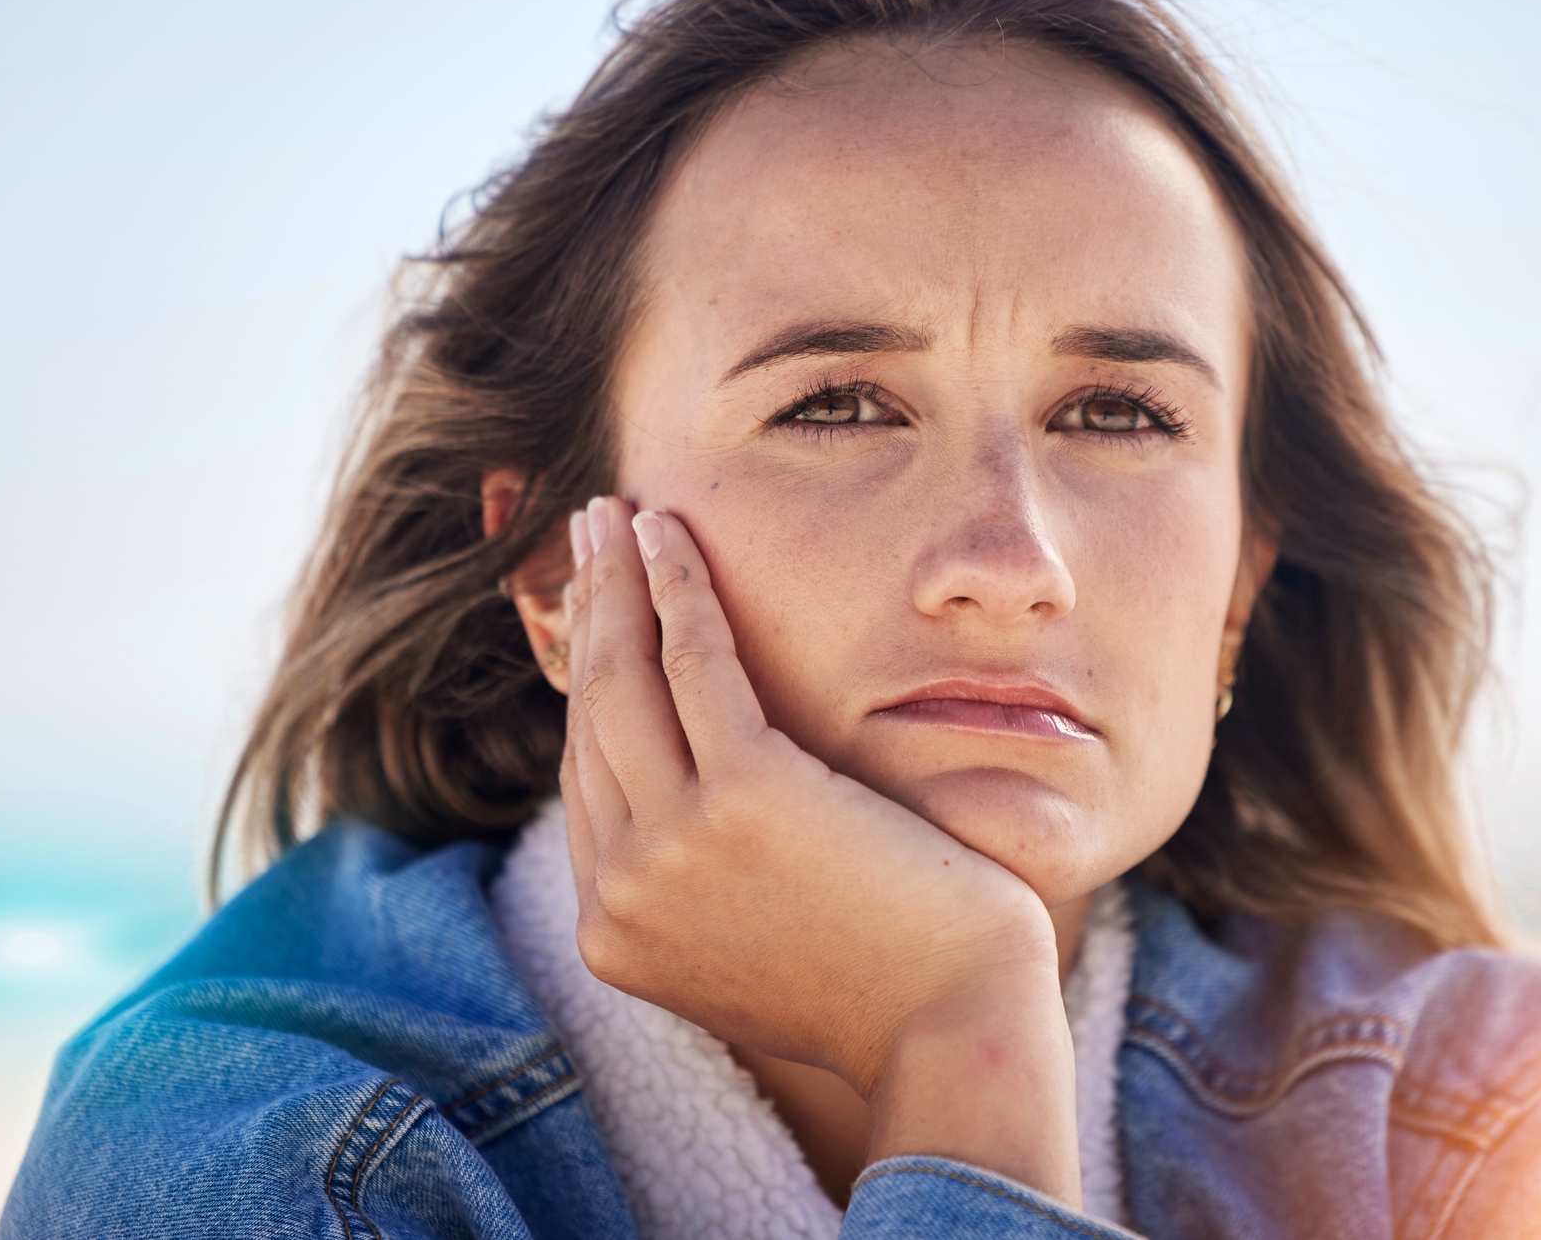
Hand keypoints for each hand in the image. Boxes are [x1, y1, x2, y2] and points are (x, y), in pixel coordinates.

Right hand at [559, 496, 1080, 1204]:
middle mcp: (621, 892)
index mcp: (616, 931)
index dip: (593, 683)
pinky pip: (693, 663)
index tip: (602, 616)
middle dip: (586, 614)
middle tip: (589, 535)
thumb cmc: (882, 984)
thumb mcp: (753, 941)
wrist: (954, 1028)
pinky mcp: (740, 796)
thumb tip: (688, 810)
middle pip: (591, 718)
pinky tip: (670, 533)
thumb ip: (701, 881)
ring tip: (616, 514)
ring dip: (615, 582)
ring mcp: (671, 846)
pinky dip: (677, 587)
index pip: (588, 779)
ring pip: (621, 679)